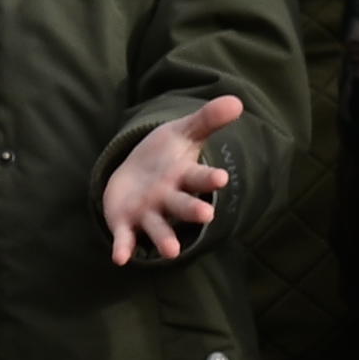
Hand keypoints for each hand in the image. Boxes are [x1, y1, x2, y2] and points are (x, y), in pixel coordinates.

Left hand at [100, 92, 244, 261]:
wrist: (135, 175)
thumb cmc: (165, 156)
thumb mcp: (183, 133)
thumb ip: (207, 119)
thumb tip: (237, 101)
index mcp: (184, 177)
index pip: (200, 178)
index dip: (209, 178)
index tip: (221, 177)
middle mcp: (169, 198)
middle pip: (183, 205)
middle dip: (193, 210)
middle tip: (206, 216)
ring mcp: (148, 213)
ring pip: (159, 228)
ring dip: (165, 239)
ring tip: (171, 252)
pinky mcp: (126, 224)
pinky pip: (126, 238)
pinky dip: (124, 248)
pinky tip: (121, 258)